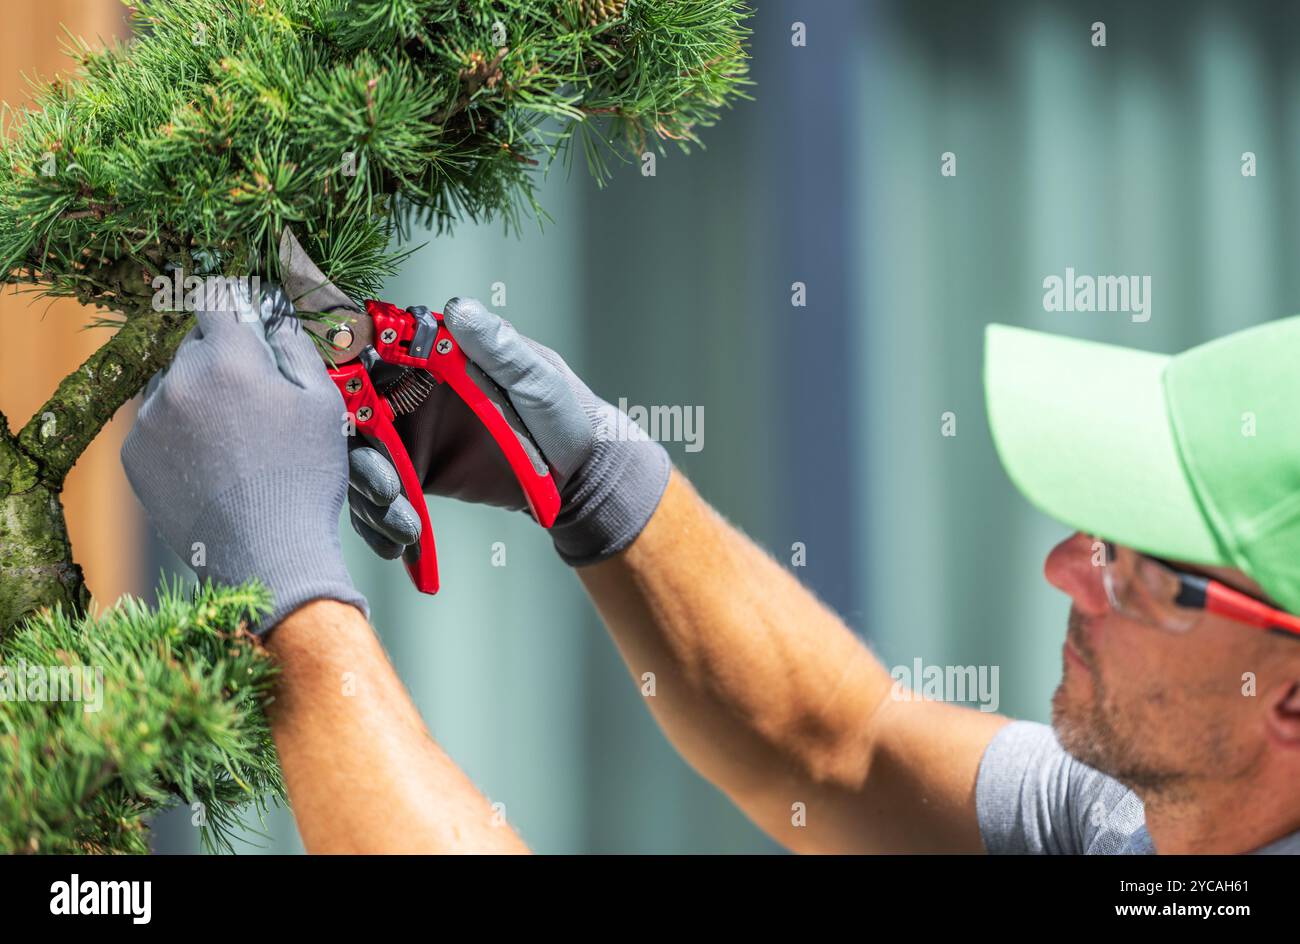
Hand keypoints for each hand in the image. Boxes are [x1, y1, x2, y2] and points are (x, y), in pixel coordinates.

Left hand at [122, 286, 366, 633]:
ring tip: (232, 437)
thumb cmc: (303, 479)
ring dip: (196, 396)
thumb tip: (275, 320)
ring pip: (171, 386)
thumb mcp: (323, 405)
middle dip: (221, 360)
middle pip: (193, 347)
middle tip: (253, 397)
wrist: (267, 554)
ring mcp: (149, 420)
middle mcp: (178, 381)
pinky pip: (155, 426)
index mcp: (227, 359)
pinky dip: (178, 434)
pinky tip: (212, 462)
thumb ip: (296, 349)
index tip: (244, 318)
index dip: (233, 308)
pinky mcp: (135, 457)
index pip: (217, 303)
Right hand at [348, 297, 670, 564]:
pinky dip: (379, 524)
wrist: (582, 476)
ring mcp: (410, 435)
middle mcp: (412, 392)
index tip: (351, 412)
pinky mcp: (416, 475)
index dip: (347, 380)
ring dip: (369, 498)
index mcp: (436, 356)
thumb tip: (457, 309)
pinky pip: (383, 497)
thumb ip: (498, 348)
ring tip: (403, 528)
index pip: (372, 356)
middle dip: (359, 458)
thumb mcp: (539, 378)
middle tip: (387, 490)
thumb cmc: (568, 414)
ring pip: (362, 463)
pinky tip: (399, 544)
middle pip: (354, 418)